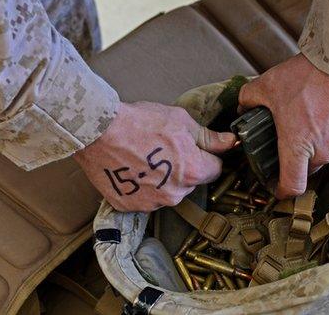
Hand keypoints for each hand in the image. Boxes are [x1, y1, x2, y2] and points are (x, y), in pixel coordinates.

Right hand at [73, 102, 235, 211]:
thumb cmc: (139, 123)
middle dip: (183, 169)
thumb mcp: (181, 122)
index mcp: (193, 172)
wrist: (97, 131)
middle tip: (163, 149)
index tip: (193, 149)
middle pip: (190, 182)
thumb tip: (231, 143)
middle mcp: (175, 194)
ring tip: (144, 158)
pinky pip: (145, 198)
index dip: (206, 156)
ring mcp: (152, 203)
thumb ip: (209, 137)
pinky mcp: (131, 207)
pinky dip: (141, 187)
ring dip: (162, 180)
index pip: (215, 169)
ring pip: (168, 192)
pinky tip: (131, 169)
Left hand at [239, 54, 328, 198]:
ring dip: (319, 145)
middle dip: (299, 157)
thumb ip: (249, 99)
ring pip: (327, 155)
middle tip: (293, 135)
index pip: (292, 186)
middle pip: (308, 168)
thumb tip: (243, 107)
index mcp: (298, 146)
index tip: (277, 186)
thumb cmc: (309, 75)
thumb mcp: (268, 84)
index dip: (282, 190)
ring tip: (313, 119)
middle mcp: (323, 152)